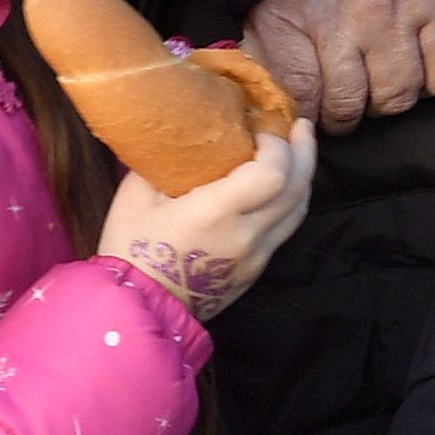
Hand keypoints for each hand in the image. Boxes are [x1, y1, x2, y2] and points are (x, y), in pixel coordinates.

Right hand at [100, 121, 316, 320]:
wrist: (136, 309)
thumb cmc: (130, 251)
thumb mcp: (135, 199)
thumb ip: (166, 163)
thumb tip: (185, 135)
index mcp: (215, 215)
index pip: (272, 174)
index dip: (276, 146)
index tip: (261, 129)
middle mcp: (245, 236)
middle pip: (296, 188)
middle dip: (303, 151)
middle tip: (299, 124)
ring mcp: (256, 256)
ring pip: (298, 209)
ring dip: (303, 175)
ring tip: (299, 148)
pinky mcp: (257, 270)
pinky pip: (286, 229)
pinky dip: (291, 201)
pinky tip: (284, 185)